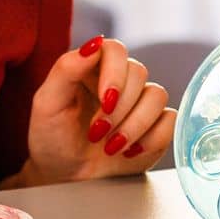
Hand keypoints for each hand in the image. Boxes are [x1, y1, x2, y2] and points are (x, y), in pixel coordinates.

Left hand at [23, 36, 175, 183]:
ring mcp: (140, 102)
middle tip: (97, 132)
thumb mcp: (48, 103)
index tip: (105, 100)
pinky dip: (151, 139)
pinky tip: (128, 151)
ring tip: (110, 146)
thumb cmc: (51, 136)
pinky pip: (171, 121)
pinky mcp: (157, 126)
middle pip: (139, 72)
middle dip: (120, 108)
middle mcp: (119, 80)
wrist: (65, 174)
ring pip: (158, 96)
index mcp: (91, 68)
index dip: (115, 72)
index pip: (115, 49)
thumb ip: (66, 70)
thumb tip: (94, 43)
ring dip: (134, 125)